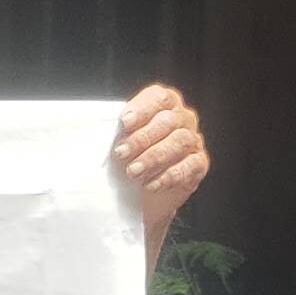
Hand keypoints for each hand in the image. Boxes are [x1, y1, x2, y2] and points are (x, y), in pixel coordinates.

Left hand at [113, 84, 207, 265]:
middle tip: (121, 154)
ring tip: (133, 172)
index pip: (159, 98)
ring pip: (180, 142)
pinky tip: (151, 184)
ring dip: (154, 157)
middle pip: (168, 120)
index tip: (123, 123)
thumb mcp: (119, 143)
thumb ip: (116, 133)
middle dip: (142, 138)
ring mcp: (193, 141)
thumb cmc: (129, 161)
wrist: (141, 196)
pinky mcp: (198, 164)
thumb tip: (97, 129)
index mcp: (164, 105)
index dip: (142, 109)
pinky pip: (190, 165)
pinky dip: (169, 175)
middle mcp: (182, 119)